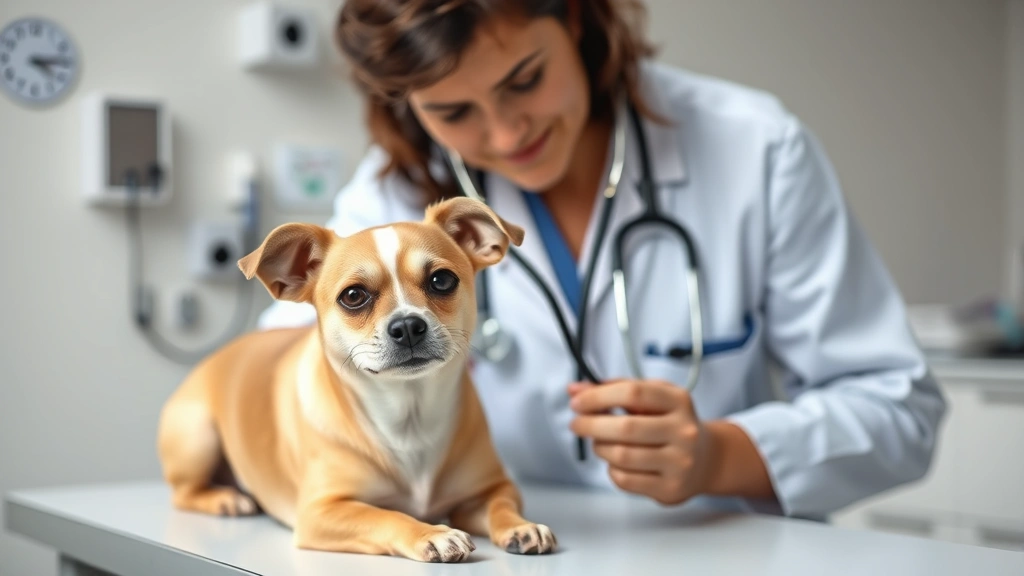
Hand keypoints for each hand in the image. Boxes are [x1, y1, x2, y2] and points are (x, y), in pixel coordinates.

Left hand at [568, 379, 712, 505]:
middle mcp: (684, 431)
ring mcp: (680, 462)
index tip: (577, 401)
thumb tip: (574, 389)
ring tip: (600, 443)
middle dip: (591, 425)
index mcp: (679, 401)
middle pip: (626, 427)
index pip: (633, 392)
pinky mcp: (670, 488)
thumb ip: (613, 390)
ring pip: (622, 455)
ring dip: (600, 448)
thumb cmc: (668, 424)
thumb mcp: (649, 400)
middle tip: (576, 424)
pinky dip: (611, 469)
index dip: (598, 396)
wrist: (706, 460)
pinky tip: (616, 463)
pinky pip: (625, 479)